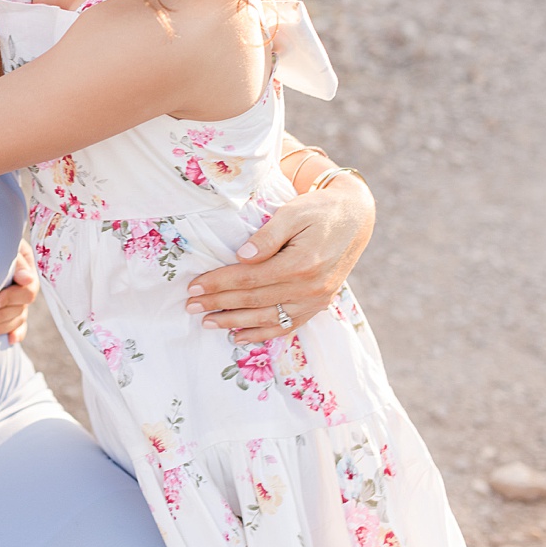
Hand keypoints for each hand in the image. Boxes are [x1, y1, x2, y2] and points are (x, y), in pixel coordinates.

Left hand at [0, 242, 39, 344]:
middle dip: (3, 316)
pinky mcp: (11, 309)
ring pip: (19, 318)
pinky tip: (10, 340)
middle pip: (23, 306)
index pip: (28, 288)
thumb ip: (14, 261)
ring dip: (3, 326)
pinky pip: (20, 326)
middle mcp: (24, 281)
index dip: (10, 298)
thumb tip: (27, 279)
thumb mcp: (0, 247)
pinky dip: (16, 333)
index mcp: (25, 264)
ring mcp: (18, 296)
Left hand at [184, 175, 374, 343]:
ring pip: (268, 317)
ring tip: (208, 323)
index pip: (250, 278)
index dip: (219, 284)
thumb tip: (241, 256)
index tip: (194, 287)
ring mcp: (317, 299)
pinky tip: (240, 336)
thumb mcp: (292, 212)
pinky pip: (288, 325)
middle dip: (219, 304)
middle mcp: (311, 287)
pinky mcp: (319, 304)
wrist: (355, 217)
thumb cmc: (319, 210)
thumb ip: (267, 236)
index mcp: (302, 262)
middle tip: (191, 307)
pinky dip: (262, 333)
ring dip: (235, 323)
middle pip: (255, 300)